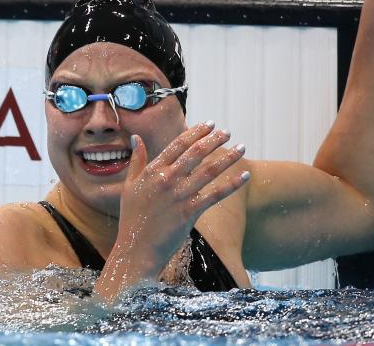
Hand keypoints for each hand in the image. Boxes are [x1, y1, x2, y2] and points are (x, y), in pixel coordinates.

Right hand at [115, 121, 248, 272]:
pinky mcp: (190, 212)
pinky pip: (215, 194)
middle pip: (196, 153)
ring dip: (228, 158)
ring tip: (242, 148)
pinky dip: (232, 184)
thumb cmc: (132, 218)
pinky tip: (244, 176)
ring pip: (209, 171)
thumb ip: (136, 161)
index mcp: (153, 170)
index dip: (196, 132)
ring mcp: (179, 195)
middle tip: (228, 132)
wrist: (136, 248)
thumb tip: (137, 138)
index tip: (210, 124)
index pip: (178, 144)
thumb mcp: (129, 186)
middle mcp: (167, 179)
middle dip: (215, 140)